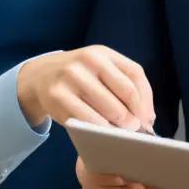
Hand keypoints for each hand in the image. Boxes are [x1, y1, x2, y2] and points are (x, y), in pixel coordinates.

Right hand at [15, 45, 154, 130]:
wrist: (41, 76)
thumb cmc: (81, 77)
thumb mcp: (101, 70)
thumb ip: (125, 85)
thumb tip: (148, 117)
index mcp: (103, 53)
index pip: (134, 74)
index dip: (145, 99)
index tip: (148, 118)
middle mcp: (88, 60)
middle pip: (125, 92)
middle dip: (134, 115)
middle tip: (135, 130)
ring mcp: (71, 77)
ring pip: (108, 108)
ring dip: (120, 126)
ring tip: (122, 135)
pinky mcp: (58, 96)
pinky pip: (87, 119)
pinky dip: (100, 130)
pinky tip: (103, 135)